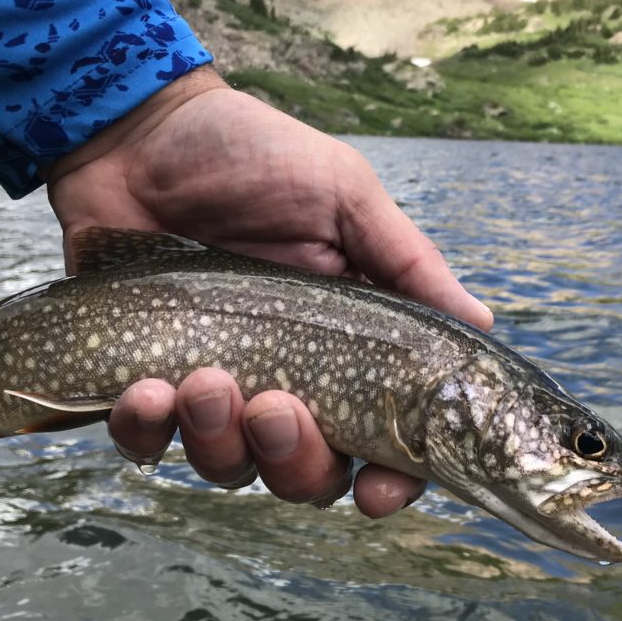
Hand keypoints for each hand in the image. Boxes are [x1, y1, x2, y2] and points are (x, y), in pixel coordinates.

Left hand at [45, 69, 491, 516]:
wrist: (139, 131)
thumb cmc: (252, 154)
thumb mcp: (343, 194)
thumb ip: (407, 262)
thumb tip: (482, 325)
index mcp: (343, 341)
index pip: (381, 437)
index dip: (389, 478)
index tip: (378, 489)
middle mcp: (285, 374)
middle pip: (306, 473)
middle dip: (294, 459)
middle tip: (273, 405)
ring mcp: (213, 383)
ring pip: (229, 468)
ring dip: (218, 442)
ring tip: (201, 379)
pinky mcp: (143, 379)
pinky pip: (148, 442)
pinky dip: (147, 431)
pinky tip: (145, 388)